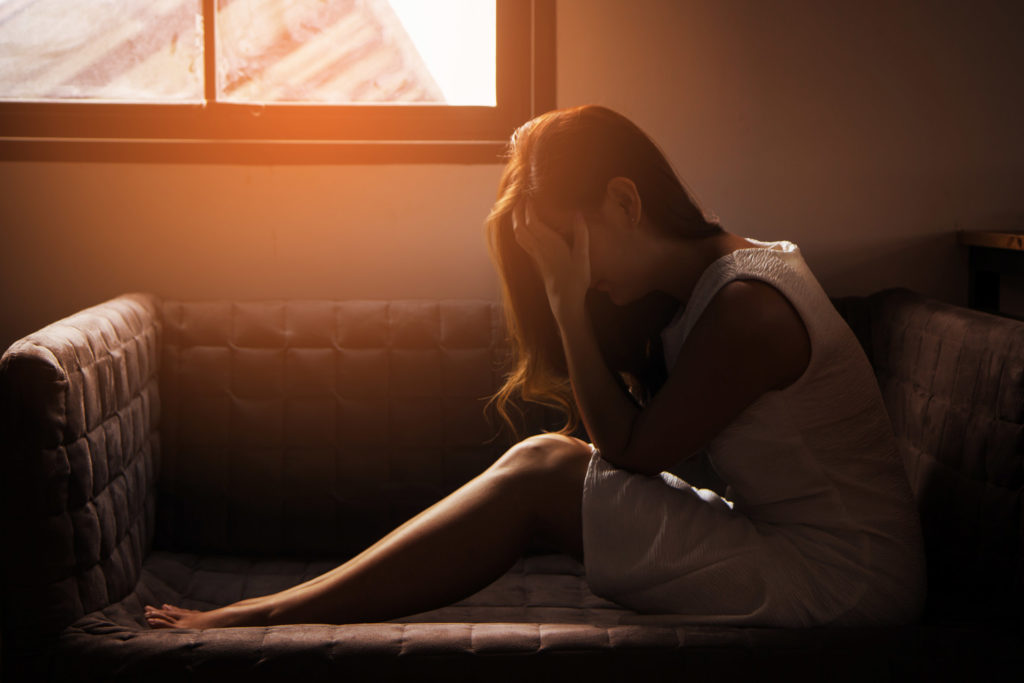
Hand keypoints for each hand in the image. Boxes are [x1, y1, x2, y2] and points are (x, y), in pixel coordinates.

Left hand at [512, 200, 590, 323]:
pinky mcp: (536, 262)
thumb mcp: (583, 256)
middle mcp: (539, 249)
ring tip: (517, 210)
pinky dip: (520, 232)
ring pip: (519, 236)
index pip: (532, 223)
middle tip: (519, 198)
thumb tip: (578, 214)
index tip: (528, 196)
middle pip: (521, 228)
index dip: (527, 209)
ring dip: (516, 221)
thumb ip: (581, 234)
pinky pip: (523, 243)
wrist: (565, 300)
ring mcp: (535, 256)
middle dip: (517, 212)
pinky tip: (523, 229)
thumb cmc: (576, 279)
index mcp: (549, 245)